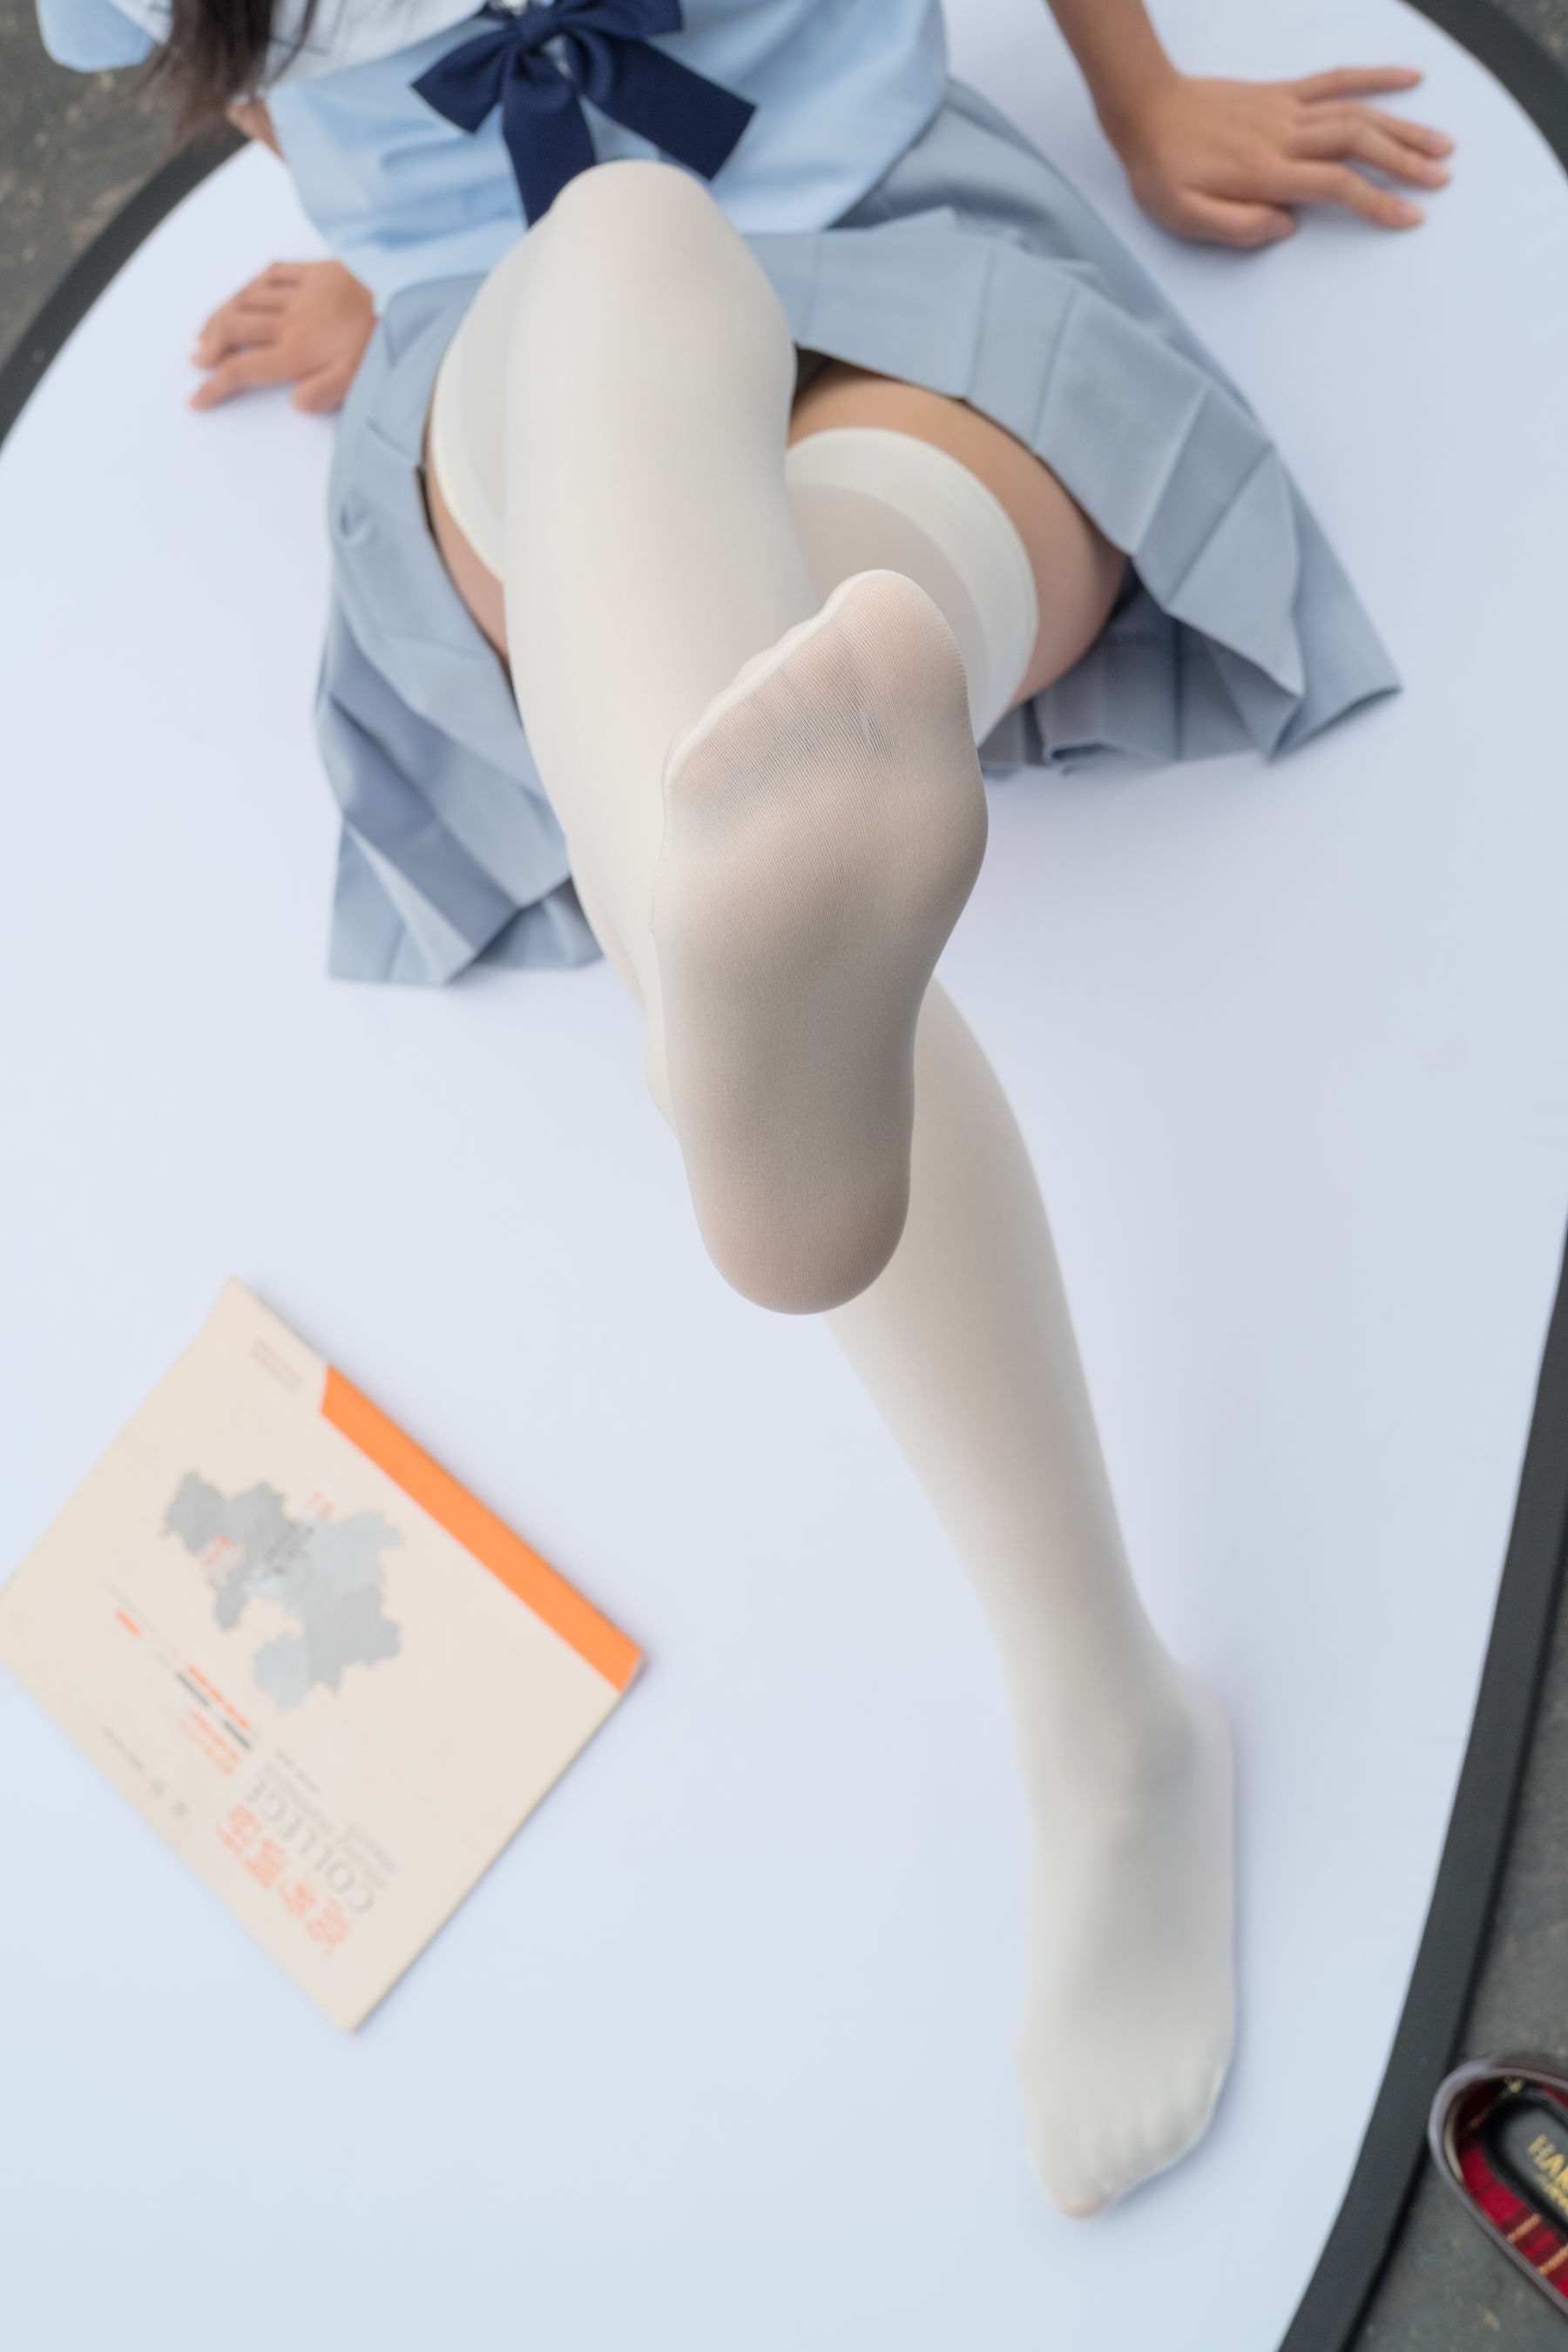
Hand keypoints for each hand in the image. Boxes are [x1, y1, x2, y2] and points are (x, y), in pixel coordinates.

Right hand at [189, 261, 375, 412]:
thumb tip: (294, 402)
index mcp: (297, 353)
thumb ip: (322, 393)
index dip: (215, 386)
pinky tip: (244, 292)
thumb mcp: (356, 379)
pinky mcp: (315, 272)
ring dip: (221, 316)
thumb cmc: (382, 338)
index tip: (195, 398)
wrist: (404, 289)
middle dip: (210, 346)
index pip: (244, 370)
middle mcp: (290, 322)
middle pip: (234, 330)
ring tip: (207, 331)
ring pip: (245, 301)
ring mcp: (300, 293)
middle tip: (197, 359)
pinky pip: (272, 273)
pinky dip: (251, 285)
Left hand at [1106, 66, 1452, 247]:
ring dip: (1402, 126)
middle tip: (1441, 178)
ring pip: (1357, 113)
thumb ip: (1237, 227)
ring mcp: (1287, 110)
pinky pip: (1336, 80)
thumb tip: (1286, 227)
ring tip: (1441, 142)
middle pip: (1359, 144)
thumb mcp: (1184, 215)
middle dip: (1404, 162)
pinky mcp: (1282, 93)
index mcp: (1265, 173)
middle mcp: (1285, 137)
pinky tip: (1409, 78)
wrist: (1144, 109)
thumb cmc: (1160, 169)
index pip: (1335, 186)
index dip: (1377, 201)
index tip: (1409, 215)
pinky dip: (1375, 77)